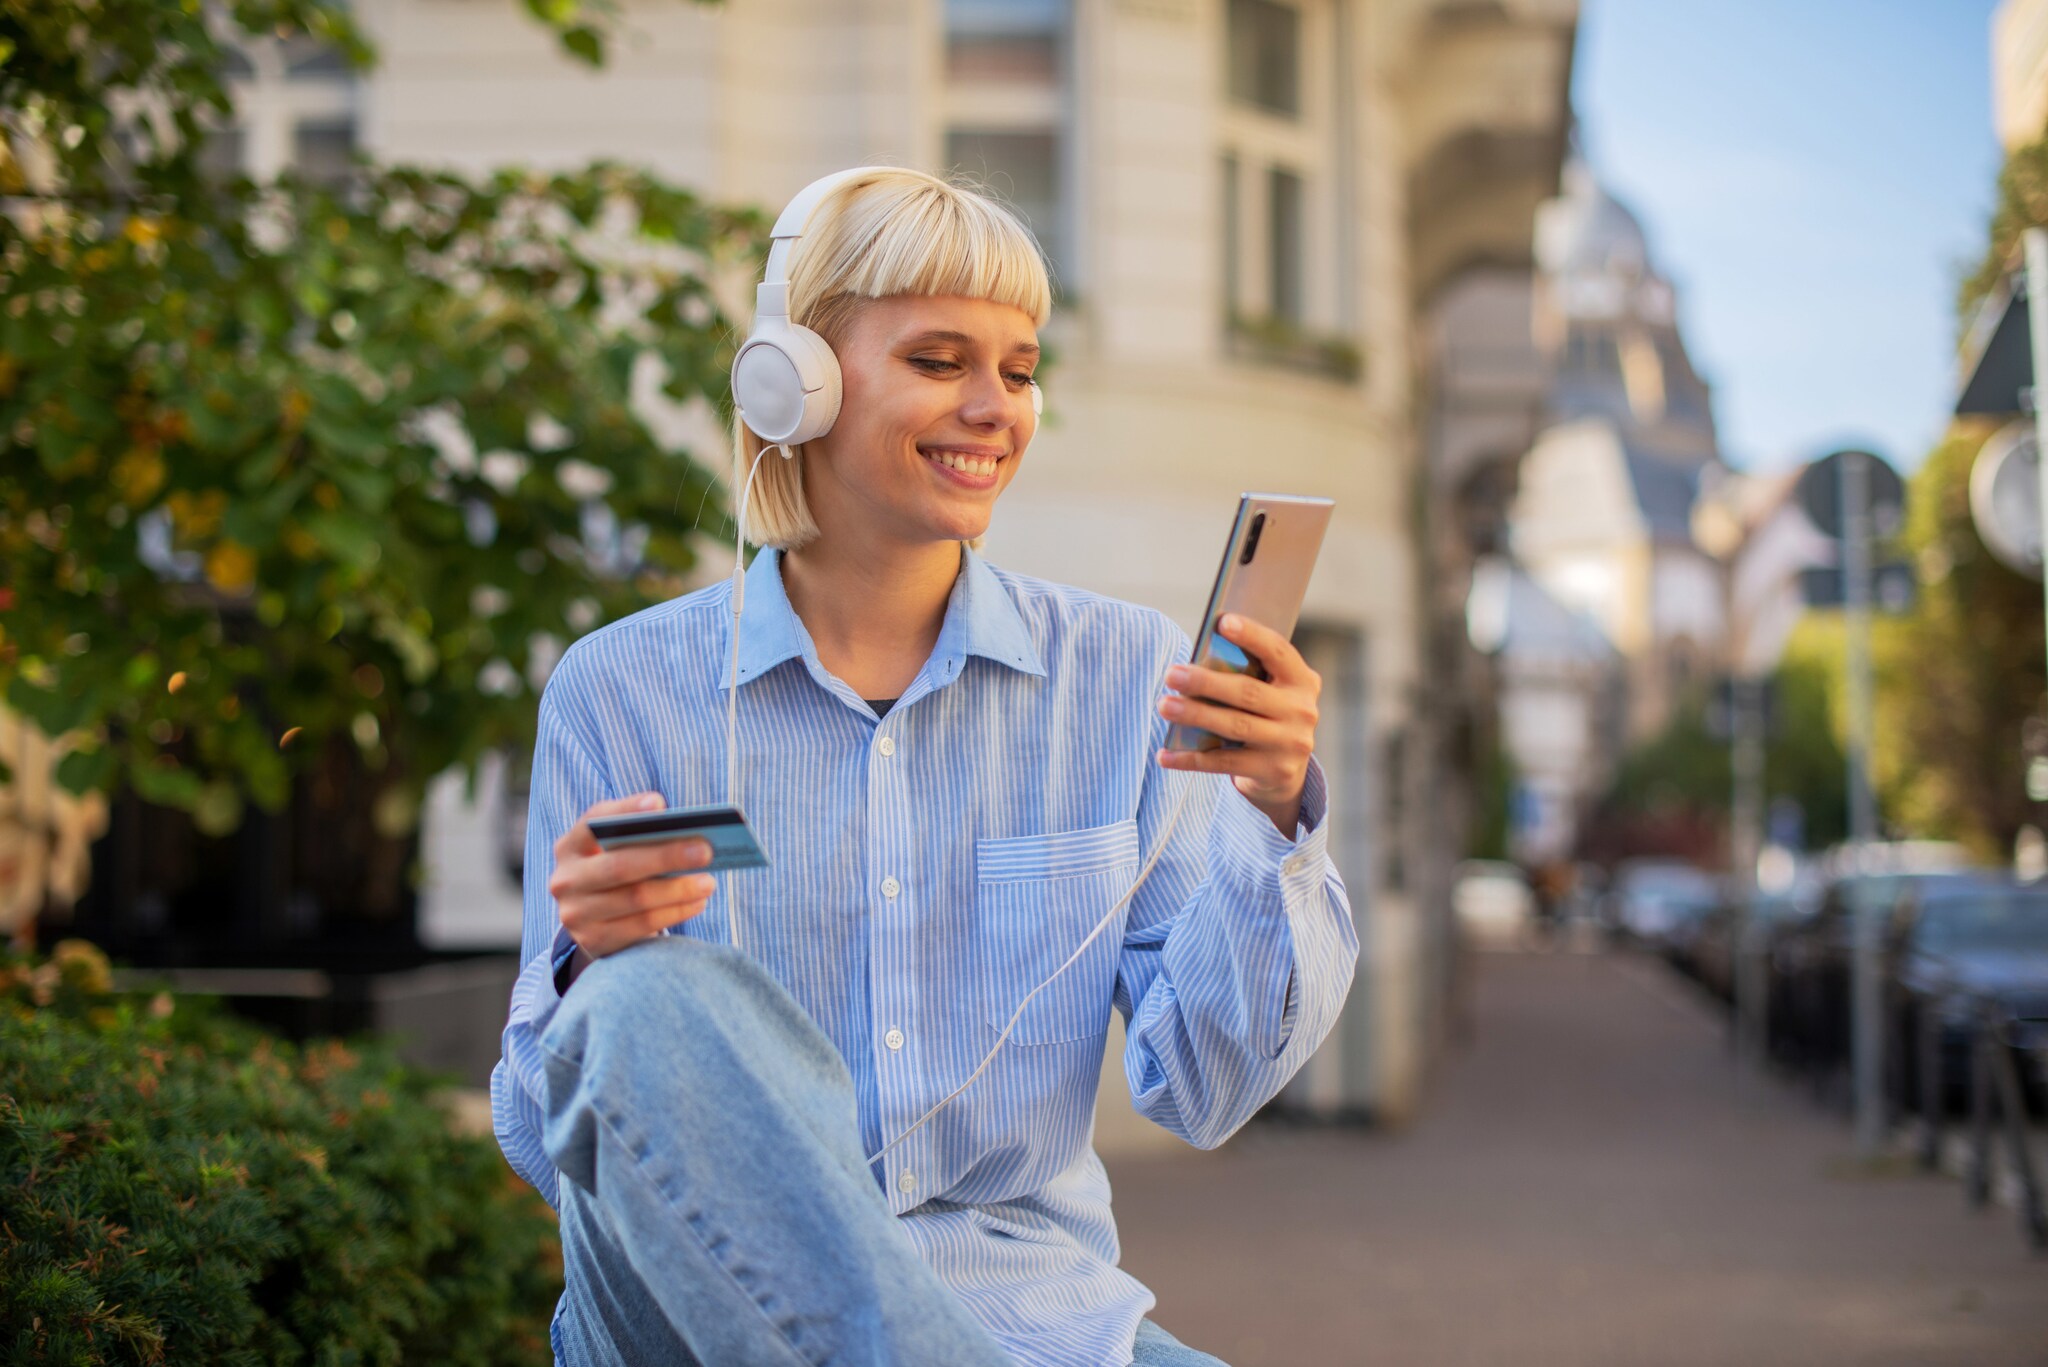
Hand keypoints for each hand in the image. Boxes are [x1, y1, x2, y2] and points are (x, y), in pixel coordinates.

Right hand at [550, 792, 717, 958]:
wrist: (592, 921)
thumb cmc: (616, 871)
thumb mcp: (615, 850)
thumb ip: (639, 835)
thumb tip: (685, 829)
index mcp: (570, 846)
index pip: (593, 822)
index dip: (625, 810)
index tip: (659, 803)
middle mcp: (566, 880)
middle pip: (620, 866)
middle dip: (666, 857)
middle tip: (706, 851)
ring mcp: (575, 914)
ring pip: (636, 899)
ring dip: (679, 890)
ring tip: (709, 882)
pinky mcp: (594, 941)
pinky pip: (642, 925)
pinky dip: (675, 912)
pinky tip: (697, 902)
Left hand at [1156, 614, 1320, 835]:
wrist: (1285, 770)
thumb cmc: (1263, 714)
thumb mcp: (1267, 690)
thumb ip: (1246, 675)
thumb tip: (1195, 663)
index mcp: (1302, 680)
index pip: (1277, 651)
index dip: (1252, 635)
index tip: (1222, 622)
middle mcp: (1302, 711)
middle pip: (1248, 692)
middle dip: (1206, 682)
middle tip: (1172, 674)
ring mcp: (1290, 744)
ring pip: (1235, 727)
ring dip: (1195, 715)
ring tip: (1164, 705)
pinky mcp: (1273, 771)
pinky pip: (1224, 763)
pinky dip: (1191, 759)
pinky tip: (1164, 754)